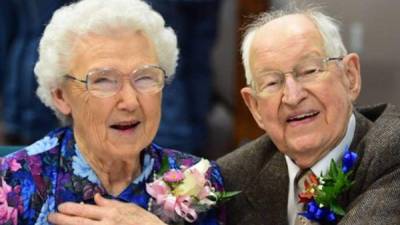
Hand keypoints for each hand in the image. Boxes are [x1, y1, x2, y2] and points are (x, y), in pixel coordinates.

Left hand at [48, 193, 165, 224]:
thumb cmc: (144, 221)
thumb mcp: (130, 208)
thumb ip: (112, 204)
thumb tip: (96, 198)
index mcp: (112, 214)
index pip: (86, 211)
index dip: (71, 209)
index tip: (60, 207)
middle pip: (80, 223)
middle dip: (63, 220)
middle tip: (51, 216)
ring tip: (57, 224)